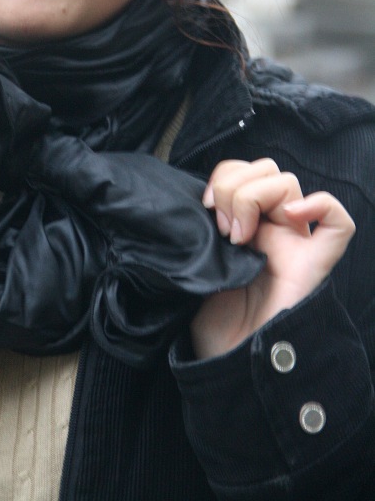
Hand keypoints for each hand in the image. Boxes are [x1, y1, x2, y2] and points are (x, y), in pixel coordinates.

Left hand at [190, 158, 354, 359]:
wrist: (230, 367)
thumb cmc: (215, 324)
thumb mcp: (196, 265)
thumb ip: (201, 232)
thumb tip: (197, 204)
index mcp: (245, 225)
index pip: (243, 170)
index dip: (222, 177)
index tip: (203, 208)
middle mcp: (272, 231)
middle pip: (267, 169)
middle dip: (234, 186)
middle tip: (222, 229)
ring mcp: (296, 245)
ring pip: (290, 183)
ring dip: (255, 196)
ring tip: (239, 237)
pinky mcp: (315, 266)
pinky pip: (339, 222)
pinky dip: (320, 204)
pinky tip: (291, 216)